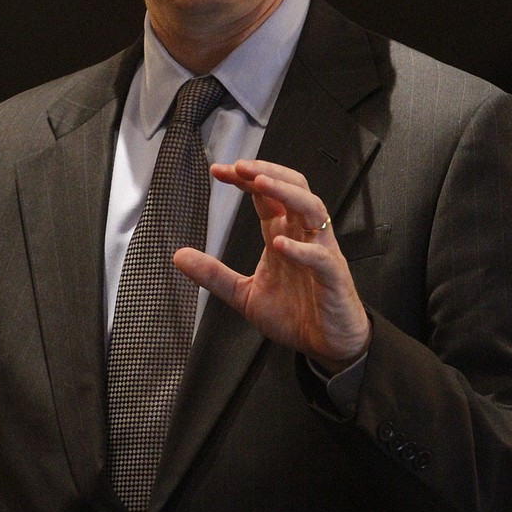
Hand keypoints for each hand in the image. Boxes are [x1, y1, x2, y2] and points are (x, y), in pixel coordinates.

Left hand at [174, 159, 370, 373]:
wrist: (327, 345)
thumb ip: (214, 275)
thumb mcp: (244, 295)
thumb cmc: (295, 314)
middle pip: (293, 187)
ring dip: (286, 193)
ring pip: (312, 208)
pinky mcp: (333, 277)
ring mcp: (321, 253)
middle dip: (266, 172)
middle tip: (239, 166)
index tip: (218, 171)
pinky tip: (280, 244)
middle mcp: (303, 236)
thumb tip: (178, 256)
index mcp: (283, 234)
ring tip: (260, 185)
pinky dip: (301, 248)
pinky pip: (320, 256)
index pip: (265, 195)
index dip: (244, 179)